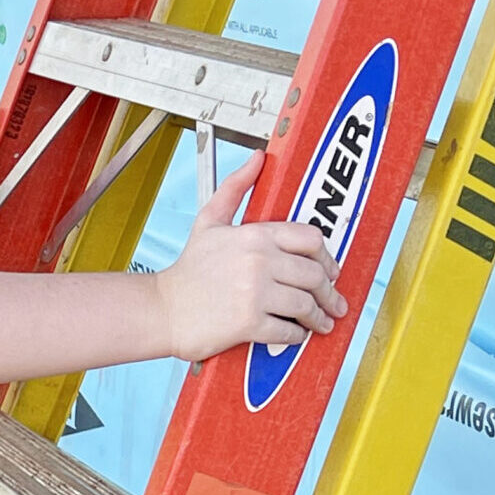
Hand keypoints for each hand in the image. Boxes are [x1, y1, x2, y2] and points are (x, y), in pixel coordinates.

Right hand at [155, 151, 348, 361]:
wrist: (162, 309)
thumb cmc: (189, 270)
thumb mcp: (209, 221)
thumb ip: (236, 188)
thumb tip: (258, 159)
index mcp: (253, 235)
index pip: (311, 239)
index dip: (326, 257)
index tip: (329, 270)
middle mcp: (257, 261)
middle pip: (315, 276)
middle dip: (328, 293)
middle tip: (331, 303)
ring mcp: (254, 293)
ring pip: (306, 305)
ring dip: (317, 317)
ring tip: (319, 322)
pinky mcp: (249, 323)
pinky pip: (289, 331)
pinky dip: (296, 335)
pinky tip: (294, 333)